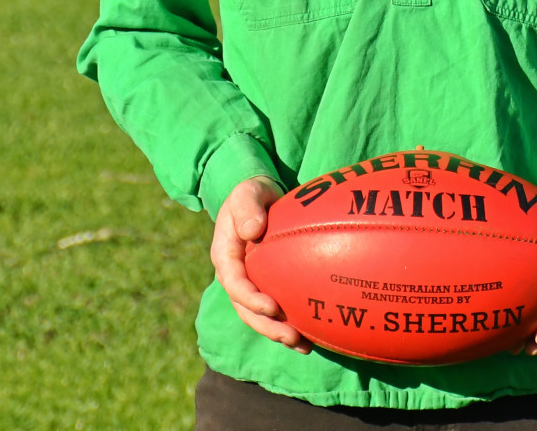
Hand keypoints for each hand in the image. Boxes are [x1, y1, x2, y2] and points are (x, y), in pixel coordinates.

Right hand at [210, 175, 311, 352]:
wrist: (259, 199)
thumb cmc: (253, 193)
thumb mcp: (248, 191)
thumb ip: (248, 207)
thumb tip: (251, 231)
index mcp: (225, 255)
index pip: (234, 283)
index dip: (251, 299)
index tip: (273, 307)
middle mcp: (234, 276)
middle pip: (246, 309)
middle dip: (267, 326)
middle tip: (291, 336)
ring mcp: (249, 284)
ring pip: (259, 316)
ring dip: (278, 333)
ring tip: (303, 345)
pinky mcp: (265, 287)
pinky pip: (274, 311)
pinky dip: (289, 324)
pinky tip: (311, 337)